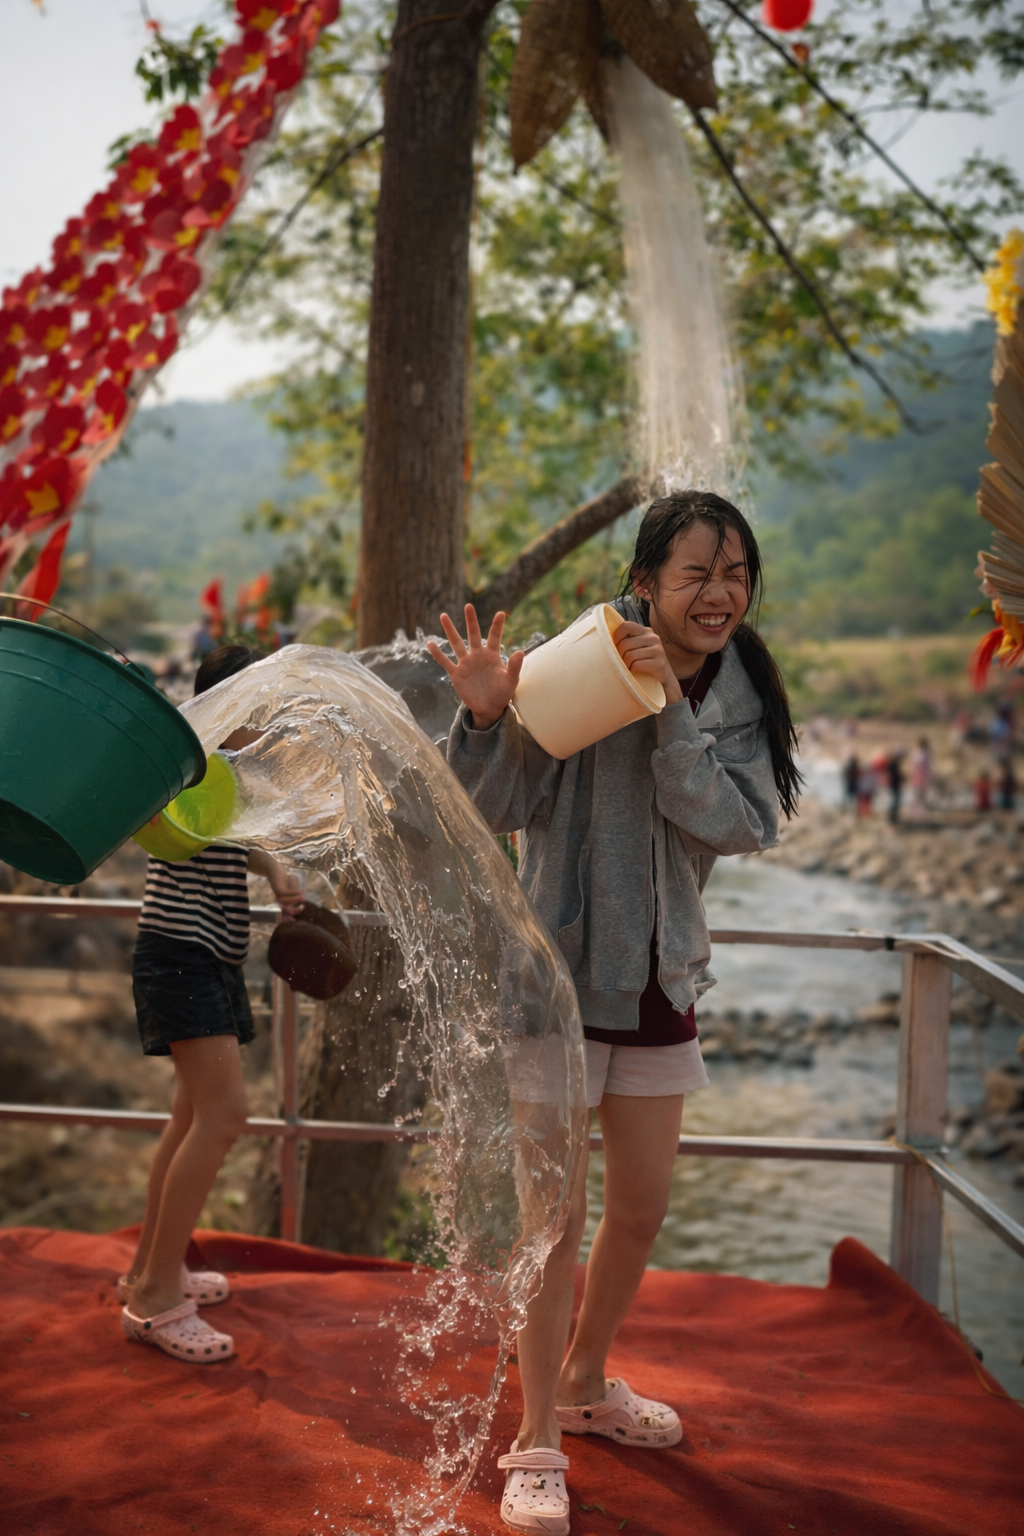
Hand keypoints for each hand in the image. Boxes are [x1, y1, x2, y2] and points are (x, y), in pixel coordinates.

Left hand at [271, 870, 303, 917]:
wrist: (277, 868)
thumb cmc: (286, 877)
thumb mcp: (294, 885)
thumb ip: (296, 893)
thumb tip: (302, 900)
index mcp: (284, 899)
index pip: (289, 909)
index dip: (296, 911)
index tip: (302, 908)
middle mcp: (280, 899)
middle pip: (288, 908)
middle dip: (296, 908)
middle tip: (302, 906)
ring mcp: (278, 895)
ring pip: (287, 902)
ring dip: (295, 899)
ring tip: (302, 895)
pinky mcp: (278, 889)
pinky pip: (286, 894)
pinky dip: (293, 893)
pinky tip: (299, 891)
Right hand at [427, 605, 524, 730]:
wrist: (489, 708)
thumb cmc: (502, 693)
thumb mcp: (511, 680)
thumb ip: (515, 666)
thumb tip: (520, 651)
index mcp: (492, 655)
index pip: (494, 637)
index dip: (497, 626)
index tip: (501, 614)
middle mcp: (477, 655)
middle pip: (473, 634)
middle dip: (471, 621)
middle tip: (468, 606)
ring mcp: (465, 663)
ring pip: (456, 643)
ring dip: (450, 630)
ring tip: (443, 616)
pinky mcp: (456, 674)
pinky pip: (445, 662)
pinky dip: (437, 654)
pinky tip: (430, 644)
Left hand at [613, 622, 682, 704]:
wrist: (663, 681)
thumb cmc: (644, 663)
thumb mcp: (637, 647)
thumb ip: (626, 640)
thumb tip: (602, 637)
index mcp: (646, 631)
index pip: (625, 626)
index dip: (616, 637)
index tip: (615, 648)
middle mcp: (653, 638)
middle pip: (625, 644)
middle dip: (619, 656)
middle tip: (621, 663)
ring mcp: (658, 650)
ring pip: (629, 655)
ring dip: (625, 665)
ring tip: (628, 669)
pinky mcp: (660, 664)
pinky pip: (637, 665)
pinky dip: (632, 671)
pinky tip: (635, 673)